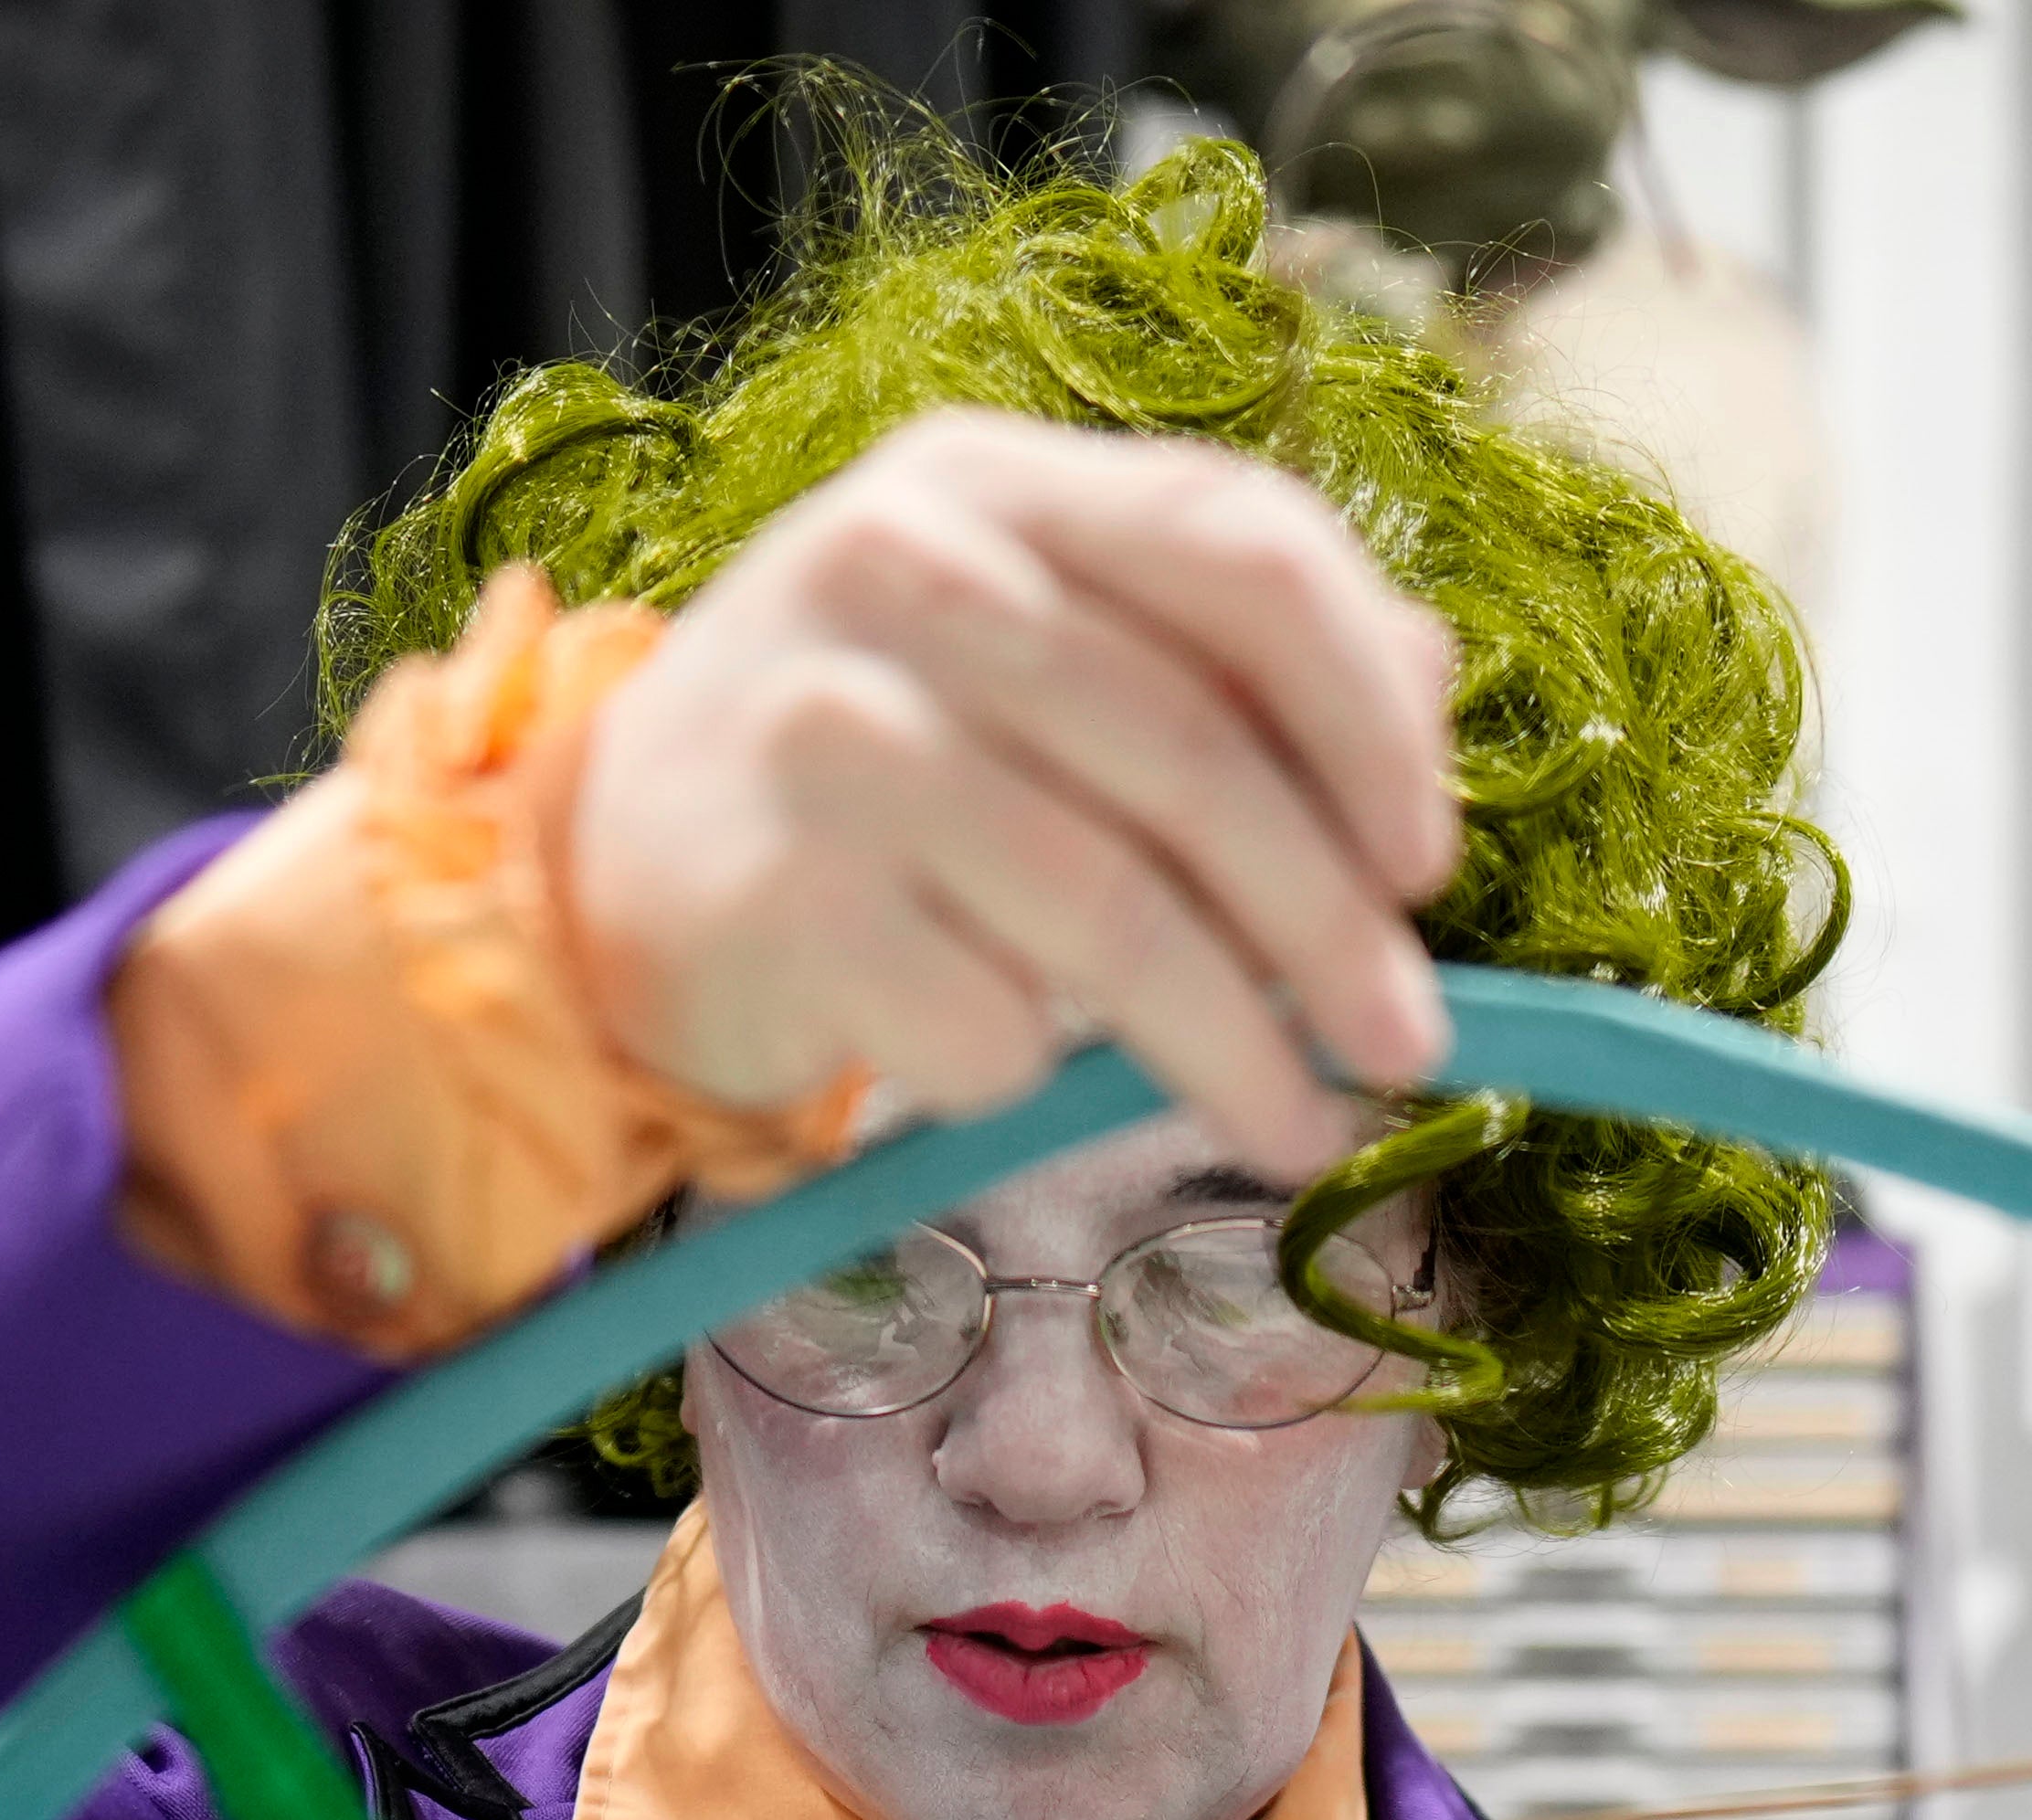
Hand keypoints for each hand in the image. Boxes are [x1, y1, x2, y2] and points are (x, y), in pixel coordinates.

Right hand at [565, 411, 1458, 1190]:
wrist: (604, 861)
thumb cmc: (870, 760)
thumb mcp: (1032, 643)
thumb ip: (1219, 647)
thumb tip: (1427, 698)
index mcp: (998, 481)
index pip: (1245, 550)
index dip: (1369, 715)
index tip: (1428, 866)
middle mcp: (902, 568)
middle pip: (1191, 755)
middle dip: (1330, 928)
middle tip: (1407, 1048)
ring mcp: (824, 727)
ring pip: (1106, 910)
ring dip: (1235, 1047)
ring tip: (1302, 1126)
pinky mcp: (771, 894)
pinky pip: (979, 1019)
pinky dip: (1035, 1073)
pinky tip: (1027, 1081)